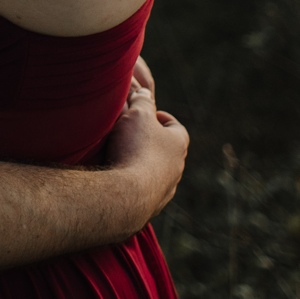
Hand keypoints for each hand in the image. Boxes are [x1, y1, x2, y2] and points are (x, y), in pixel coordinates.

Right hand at [104, 68, 187, 220]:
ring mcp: (166, 190)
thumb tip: (145, 92)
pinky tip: (122, 180)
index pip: (176, 127)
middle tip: (134, 135)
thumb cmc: (135, 149)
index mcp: (178, 144)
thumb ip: (143, 100)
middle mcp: (177, 168)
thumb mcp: (138, 114)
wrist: (127, 193)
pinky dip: (137, 184)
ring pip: (158, 173)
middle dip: (152, 142)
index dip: (162, 118)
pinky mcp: (152, 206)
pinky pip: (146, 191)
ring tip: (126, 159)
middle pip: (167, 150)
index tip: (151, 115)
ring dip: (145, 165)